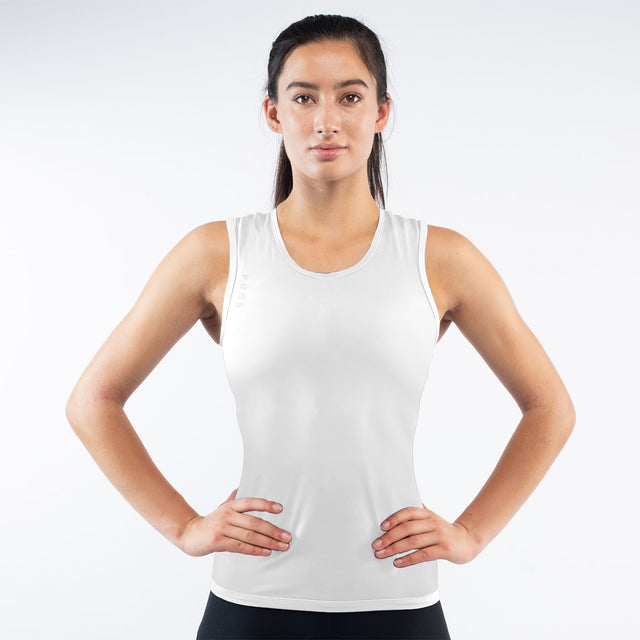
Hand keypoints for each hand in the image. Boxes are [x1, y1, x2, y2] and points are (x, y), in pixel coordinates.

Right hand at [177, 488, 291, 557]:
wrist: (189, 534)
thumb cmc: (210, 521)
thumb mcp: (222, 507)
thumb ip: (233, 499)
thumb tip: (242, 487)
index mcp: (231, 505)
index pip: (251, 502)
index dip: (266, 505)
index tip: (280, 509)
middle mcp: (227, 514)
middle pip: (254, 522)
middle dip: (273, 530)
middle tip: (287, 536)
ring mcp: (223, 528)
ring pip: (250, 535)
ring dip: (268, 542)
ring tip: (281, 546)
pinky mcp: (219, 541)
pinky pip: (241, 546)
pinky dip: (255, 550)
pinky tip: (266, 552)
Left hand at [372, 503, 479, 566]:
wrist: (468, 540)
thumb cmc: (444, 530)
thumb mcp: (432, 518)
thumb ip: (418, 513)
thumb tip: (398, 502)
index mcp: (427, 513)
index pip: (408, 512)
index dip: (394, 518)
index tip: (381, 527)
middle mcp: (432, 522)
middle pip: (407, 528)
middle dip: (389, 537)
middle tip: (376, 545)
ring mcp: (439, 536)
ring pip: (412, 542)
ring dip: (394, 549)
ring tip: (382, 554)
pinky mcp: (444, 550)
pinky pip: (423, 555)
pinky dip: (408, 559)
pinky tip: (397, 562)